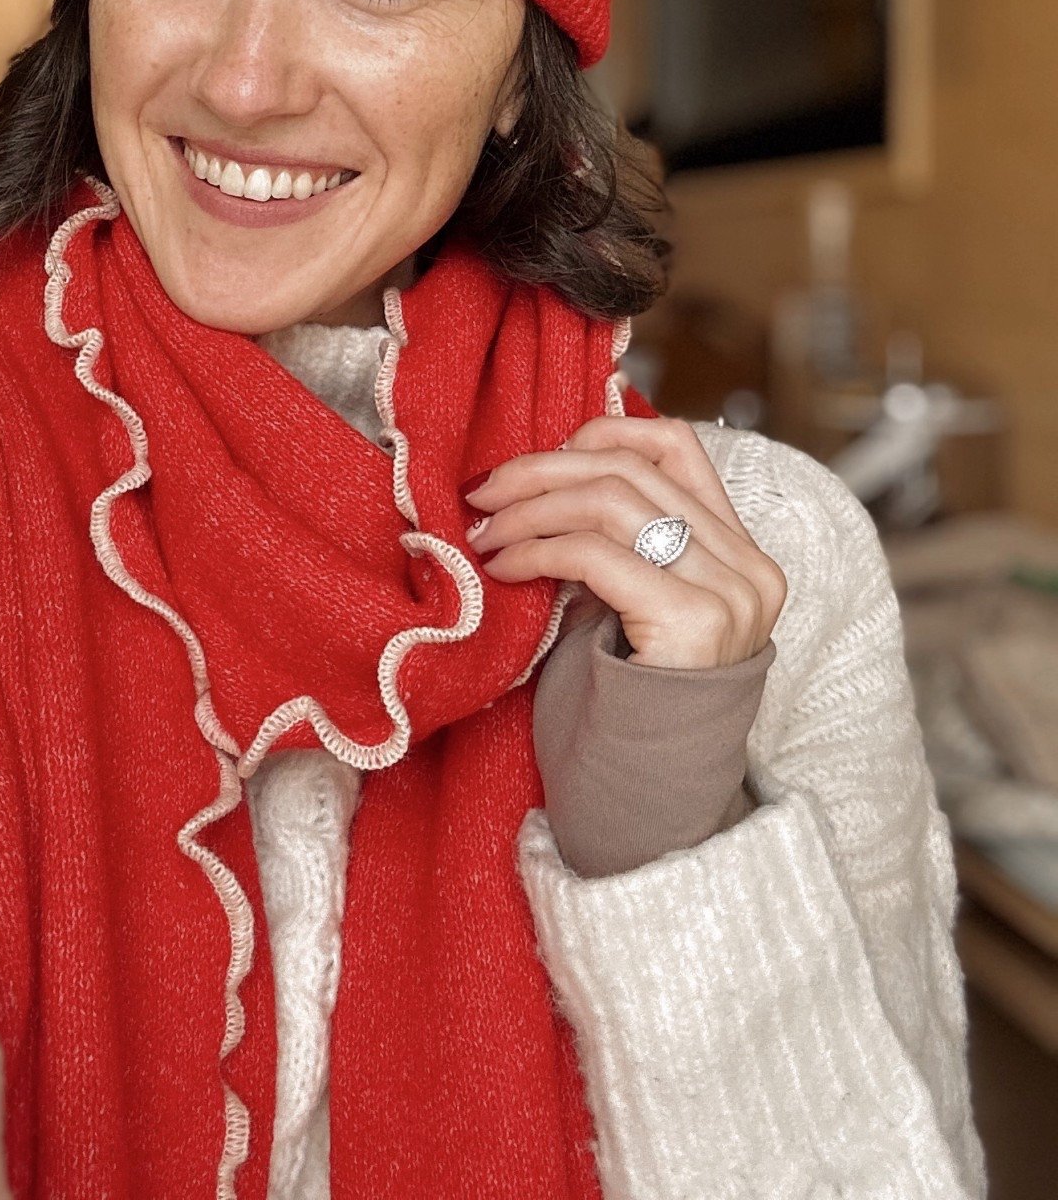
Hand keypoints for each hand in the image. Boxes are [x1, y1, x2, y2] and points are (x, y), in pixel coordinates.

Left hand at [464, 417, 786, 668]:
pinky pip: (597, 554)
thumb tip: (541, 472)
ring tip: (484, 533)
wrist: (644, 798)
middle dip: (542, 471)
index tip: (537, 459)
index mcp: (741, 551)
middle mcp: (749, 567)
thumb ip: (617, 540)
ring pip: (610, 502)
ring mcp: (730, 595)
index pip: (677, 445)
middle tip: (482, 492)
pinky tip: (503, 567)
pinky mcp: (693, 623)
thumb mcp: (627, 601)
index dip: (601, 433)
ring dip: (530, 510)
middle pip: (631, 469)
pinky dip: (537, 550)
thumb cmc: (625, 700)